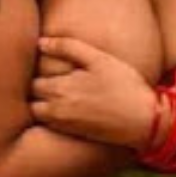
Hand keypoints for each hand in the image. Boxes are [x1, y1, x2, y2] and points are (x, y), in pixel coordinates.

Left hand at [30, 36, 155, 148]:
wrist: (143, 120)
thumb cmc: (123, 85)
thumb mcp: (99, 60)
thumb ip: (68, 47)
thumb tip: (40, 42)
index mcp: (60, 87)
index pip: (31, 80)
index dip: (35, 70)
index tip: (44, 64)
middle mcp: (56, 109)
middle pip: (31, 96)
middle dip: (35, 87)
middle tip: (47, 76)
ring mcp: (63, 124)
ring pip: (37, 113)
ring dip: (40, 103)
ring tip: (53, 92)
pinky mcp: (72, 134)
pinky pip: (49, 125)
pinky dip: (50, 116)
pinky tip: (64, 106)